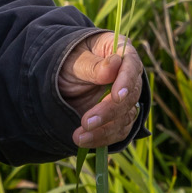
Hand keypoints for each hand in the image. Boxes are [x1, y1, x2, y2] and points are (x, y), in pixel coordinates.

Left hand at [58, 31, 143, 149]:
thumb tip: (114, 65)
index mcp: (120, 51)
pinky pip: (118, 131)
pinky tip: (85, 141)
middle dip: (109, 111)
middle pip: (130, 96)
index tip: (117, 96)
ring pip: (126, 117)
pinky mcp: (118, 117)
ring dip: (104, 130)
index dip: (126, 81)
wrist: (60, 78)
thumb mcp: (74, 60)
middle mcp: (128, 76)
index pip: (131, 65)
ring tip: (79, 137)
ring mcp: (125, 98)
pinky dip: (103, 138)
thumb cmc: (68, 60)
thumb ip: (93, 65)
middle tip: (87, 122)